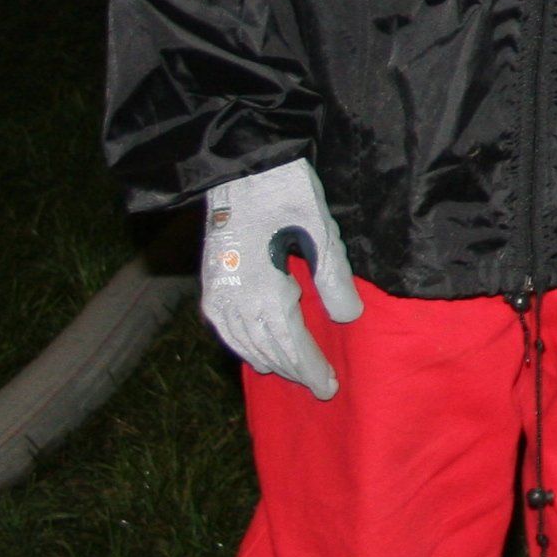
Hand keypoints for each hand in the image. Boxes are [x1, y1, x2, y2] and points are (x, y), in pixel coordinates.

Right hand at [201, 157, 366, 399]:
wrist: (239, 169)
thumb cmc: (285, 194)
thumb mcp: (320, 232)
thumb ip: (334, 278)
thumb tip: (348, 318)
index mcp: (263, 293)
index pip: (291, 345)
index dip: (310, 368)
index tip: (329, 387)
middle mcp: (233, 304)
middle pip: (267, 351)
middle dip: (294, 371)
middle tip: (318, 387)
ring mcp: (215, 297)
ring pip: (244, 345)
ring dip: (270, 362)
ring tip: (294, 374)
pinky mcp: (208, 287)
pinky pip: (226, 332)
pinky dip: (244, 347)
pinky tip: (259, 353)